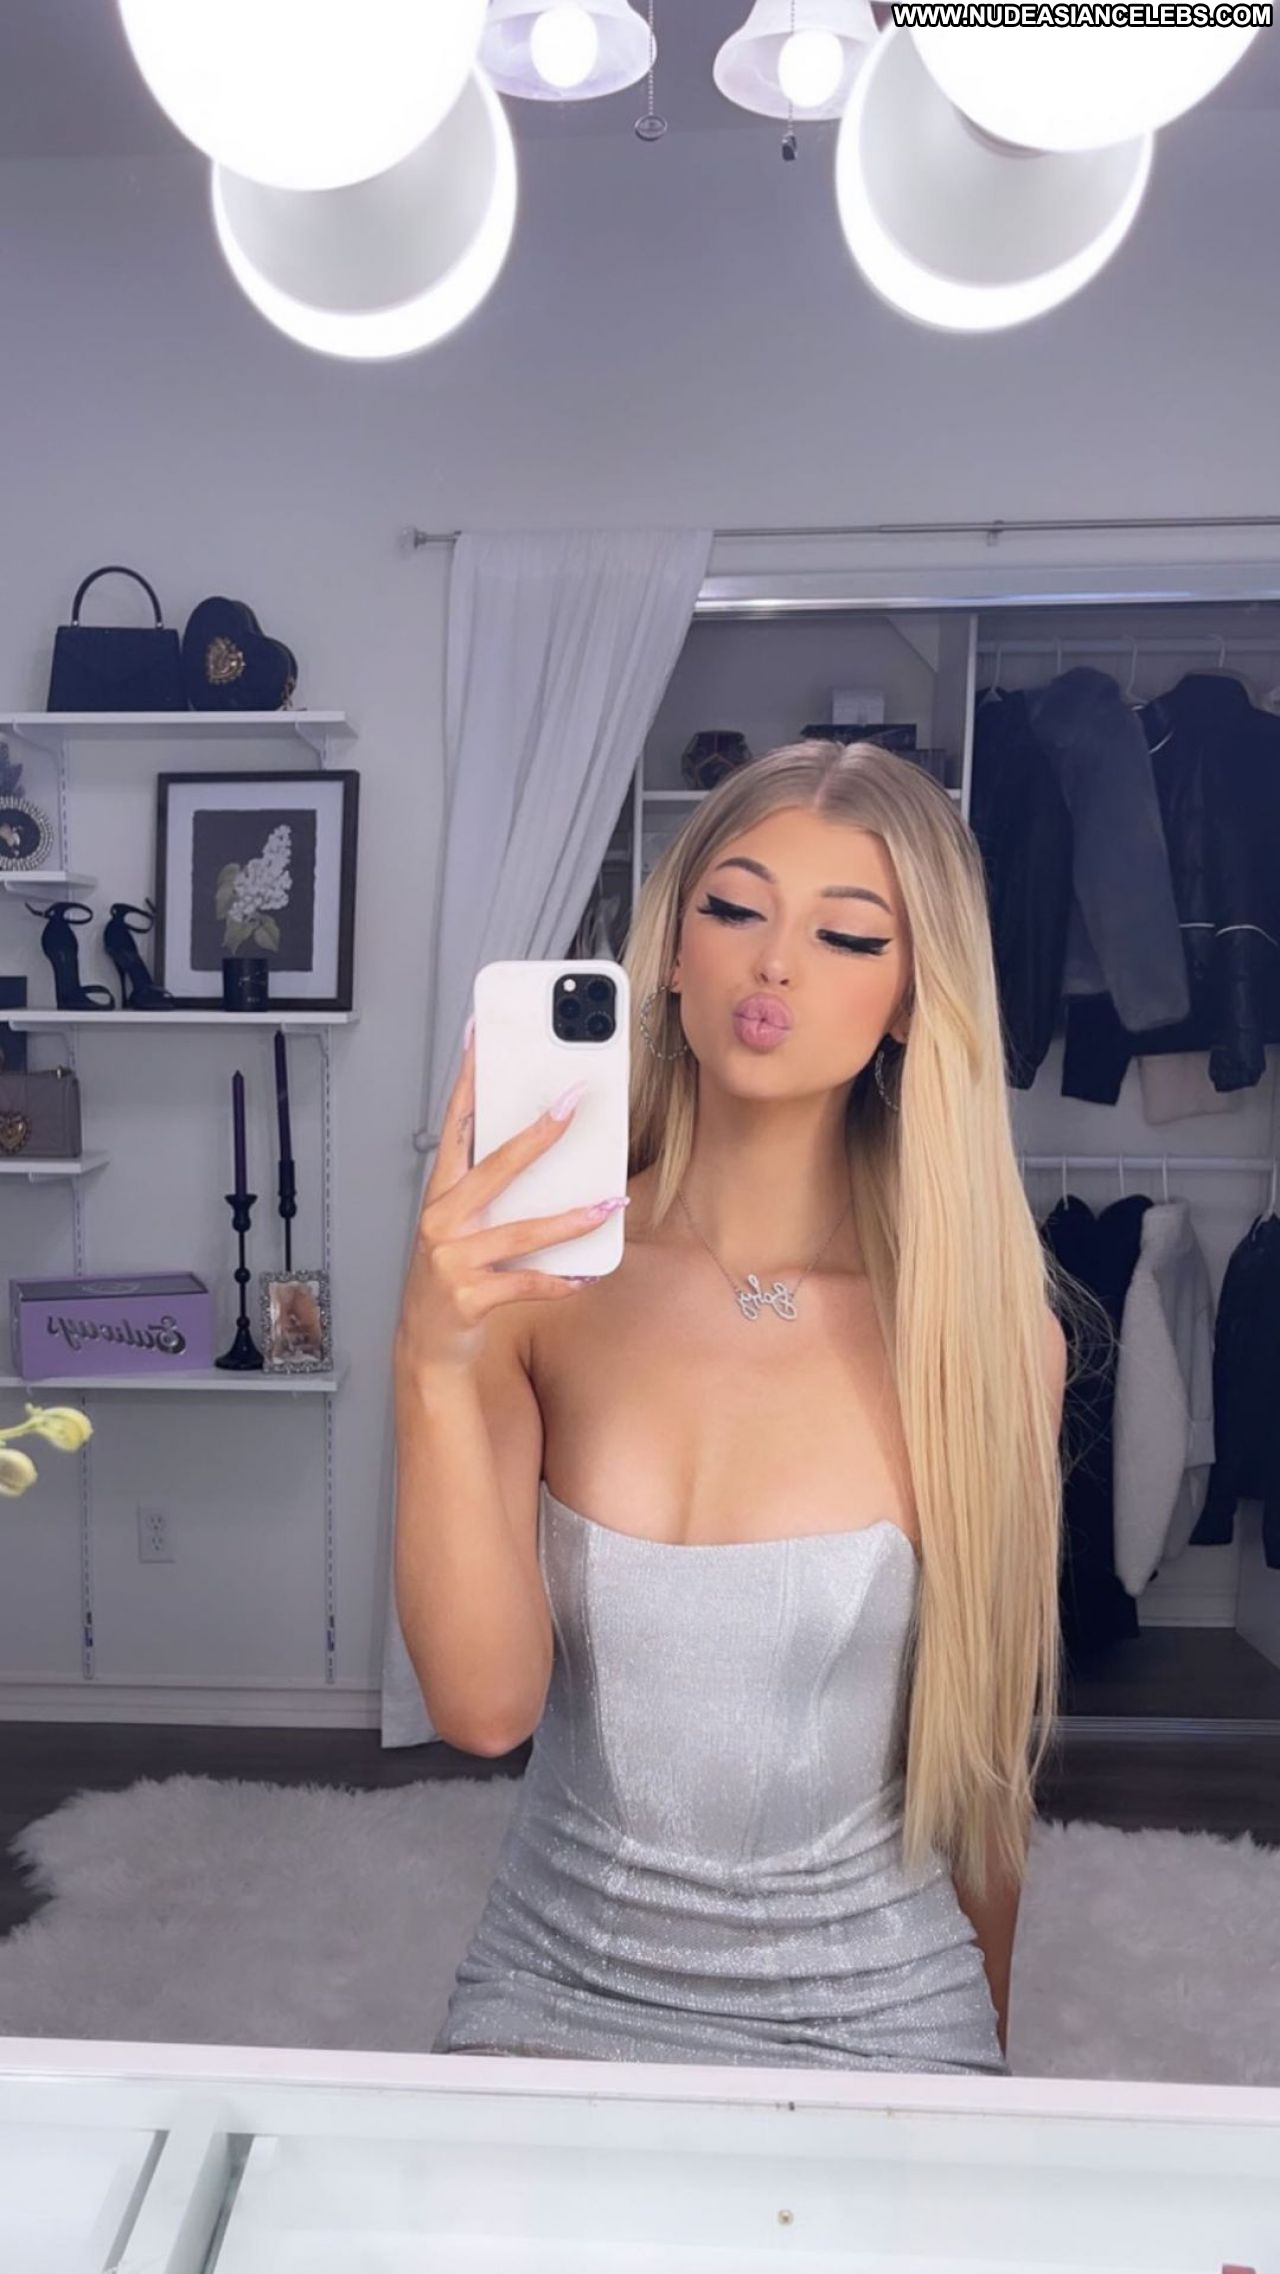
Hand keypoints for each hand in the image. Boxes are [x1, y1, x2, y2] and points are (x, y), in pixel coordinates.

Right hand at [394, 1025, 624, 1379]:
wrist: (426, 1345)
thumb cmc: (451, 1277)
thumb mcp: (463, 1226)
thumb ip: (492, 1190)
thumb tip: (545, 1145)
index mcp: (441, 1194)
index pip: (456, 1125)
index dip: (470, 1080)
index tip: (482, 1037)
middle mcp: (441, 1221)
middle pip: (495, 1166)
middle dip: (538, 1132)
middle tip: (573, 1101)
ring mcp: (451, 1260)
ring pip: (521, 1230)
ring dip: (571, 1217)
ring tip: (609, 1201)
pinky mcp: (468, 1298)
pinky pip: (526, 1284)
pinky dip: (560, 1281)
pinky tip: (586, 1274)